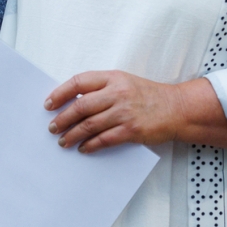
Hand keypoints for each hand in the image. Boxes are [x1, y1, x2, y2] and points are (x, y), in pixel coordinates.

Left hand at [45, 70, 193, 152]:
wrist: (178, 108)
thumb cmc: (148, 95)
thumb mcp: (124, 82)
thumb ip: (101, 88)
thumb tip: (72, 101)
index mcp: (113, 78)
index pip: (79, 82)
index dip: (60, 93)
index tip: (48, 104)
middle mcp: (117, 93)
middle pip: (80, 106)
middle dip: (62, 119)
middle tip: (52, 128)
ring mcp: (125, 112)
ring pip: (89, 125)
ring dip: (72, 135)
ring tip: (63, 141)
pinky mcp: (132, 130)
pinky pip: (104, 139)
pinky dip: (90, 145)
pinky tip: (83, 148)